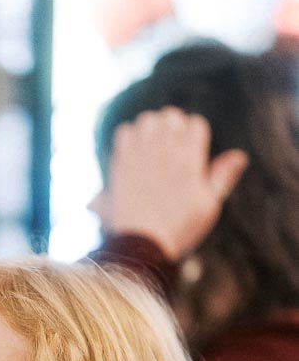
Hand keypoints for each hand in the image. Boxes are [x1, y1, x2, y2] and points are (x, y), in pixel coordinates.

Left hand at [92, 108, 247, 259]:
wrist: (142, 244)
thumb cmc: (180, 228)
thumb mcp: (209, 206)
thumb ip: (223, 177)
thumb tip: (239, 155)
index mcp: (190, 161)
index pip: (196, 124)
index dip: (195, 133)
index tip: (191, 148)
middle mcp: (165, 152)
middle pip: (171, 116)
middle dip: (174, 126)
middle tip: (171, 144)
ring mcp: (141, 155)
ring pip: (147, 119)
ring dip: (151, 127)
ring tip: (153, 145)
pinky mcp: (121, 163)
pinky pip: (124, 132)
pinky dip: (129, 136)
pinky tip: (134, 151)